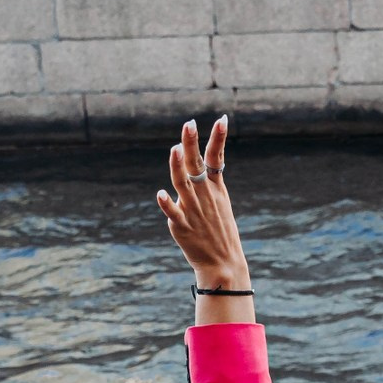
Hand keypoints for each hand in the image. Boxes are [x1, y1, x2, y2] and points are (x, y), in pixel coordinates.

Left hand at [157, 116, 248, 292]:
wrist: (223, 263)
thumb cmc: (219, 231)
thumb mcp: (219, 203)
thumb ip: (202, 181)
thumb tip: (184, 157)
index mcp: (215, 189)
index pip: (216, 158)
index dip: (218, 138)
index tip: (222, 119)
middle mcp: (205, 196)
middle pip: (196, 164)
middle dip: (192, 143)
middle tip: (189, 123)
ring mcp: (194, 210)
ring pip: (183, 183)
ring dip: (178, 166)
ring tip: (174, 149)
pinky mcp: (182, 226)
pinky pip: (173, 213)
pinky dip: (166, 204)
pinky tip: (160, 194)